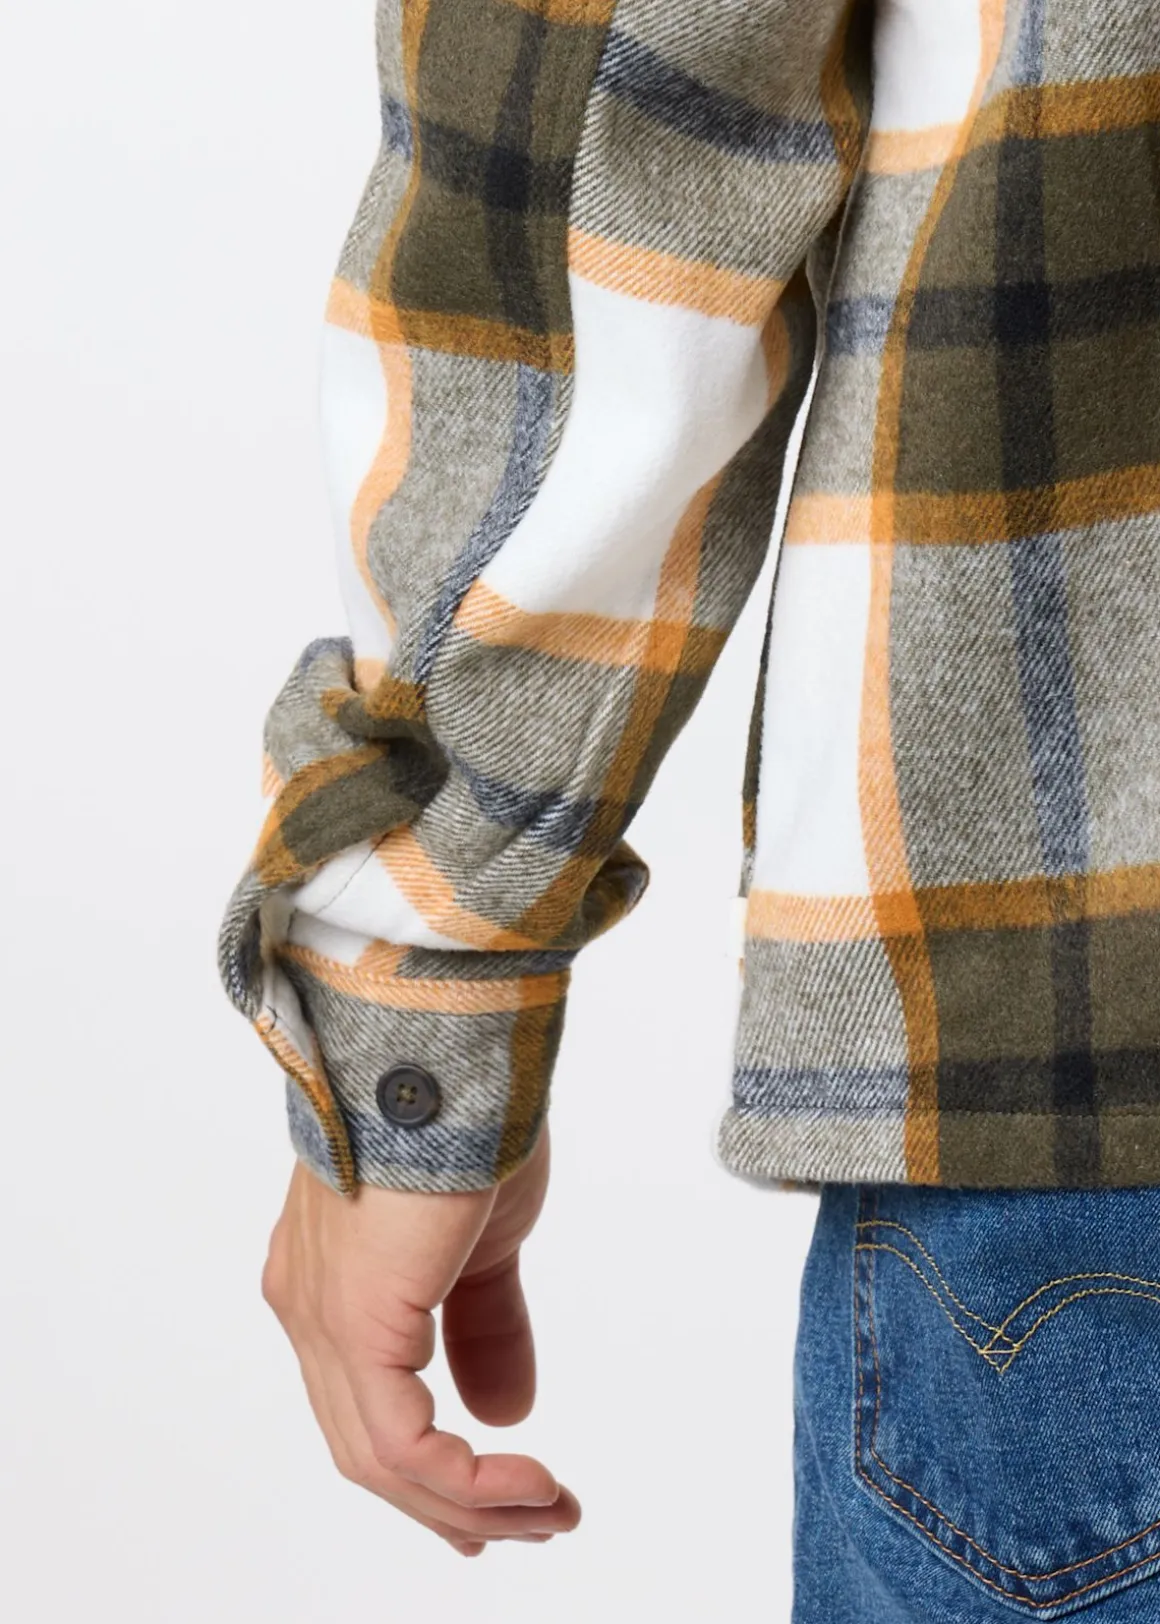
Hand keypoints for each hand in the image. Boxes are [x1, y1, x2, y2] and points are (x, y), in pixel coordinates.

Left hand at [261, 1127, 578, 1555]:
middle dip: (455, 1499)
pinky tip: (527, 1484)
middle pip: (368, 1446)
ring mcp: (321, 1316)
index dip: (431, 1465)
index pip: (366, 1402)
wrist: (447, 1047)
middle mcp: (308, 1305)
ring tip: (551, 1510)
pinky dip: (465, 1479)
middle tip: (530, 1525)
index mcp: (333, 1280)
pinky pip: (401, 1442)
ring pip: (380, 1458)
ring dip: (472, 1500)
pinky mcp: (355, 1323)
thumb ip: (485, 1324)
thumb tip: (505, 1410)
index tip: (501, 1497)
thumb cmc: (465, 1118)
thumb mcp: (483, 1243)